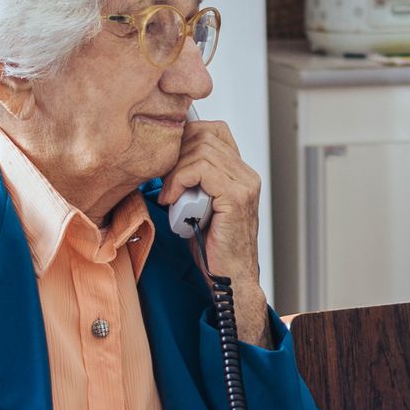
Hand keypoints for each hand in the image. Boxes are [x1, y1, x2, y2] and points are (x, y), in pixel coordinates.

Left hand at [160, 117, 268, 343]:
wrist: (229, 279)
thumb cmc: (211, 248)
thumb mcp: (197, 204)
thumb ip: (191, 180)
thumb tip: (163, 157)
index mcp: (241, 173)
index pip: (214, 131)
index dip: (186, 138)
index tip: (166, 161)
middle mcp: (247, 175)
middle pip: (205, 135)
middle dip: (176, 153)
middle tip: (163, 180)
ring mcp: (245, 184)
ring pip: (201, 149)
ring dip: (175, 170)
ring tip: (169, 194)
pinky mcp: (236, 197)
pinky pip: (202, 170)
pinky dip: (179, 181)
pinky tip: (172, 199)